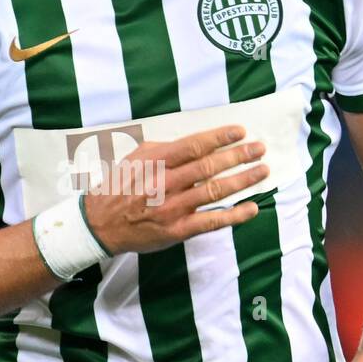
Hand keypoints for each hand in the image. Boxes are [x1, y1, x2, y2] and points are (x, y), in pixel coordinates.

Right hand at [82, 124, 268, 255]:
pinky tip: (252, 208)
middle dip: (238, 156)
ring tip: (262, 171)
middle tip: (260, 148)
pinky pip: (211, 221)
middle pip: (208, 167)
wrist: (100, 224)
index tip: (241, 131)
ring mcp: (172, 209)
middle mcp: (164, 184)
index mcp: (154, 162)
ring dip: (242, 180)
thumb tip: (197, 143)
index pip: (193, 146)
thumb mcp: (136, 159)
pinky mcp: (177, 230)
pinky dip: (234, 215)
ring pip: (214, 191)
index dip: (219, 137)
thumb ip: (165, 149)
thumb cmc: (120, 186)